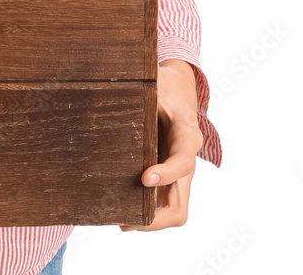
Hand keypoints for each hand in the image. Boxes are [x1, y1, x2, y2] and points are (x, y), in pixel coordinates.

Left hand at [119, 58, 203, 231]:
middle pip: (180, 203)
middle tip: (128, 219)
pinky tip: (123, 211)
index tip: (144, 178)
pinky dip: (147, 211)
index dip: (166, 173)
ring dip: (150, 220)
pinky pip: (162, 202)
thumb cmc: (166, 85)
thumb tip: (115, 86)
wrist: (179, 90)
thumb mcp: (158, 81)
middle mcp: (186, 160)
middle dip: (157, 217)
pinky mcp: (168, 176)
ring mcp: (178, 173)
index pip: (183, 160)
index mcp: (187, 135)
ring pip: (173, 209)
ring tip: (121, 221)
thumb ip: (144, 88)